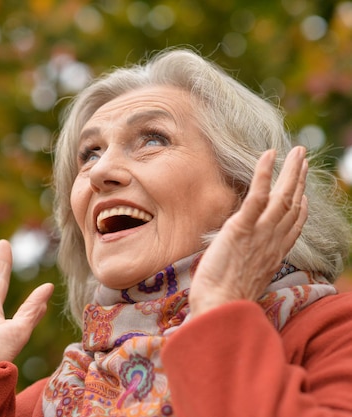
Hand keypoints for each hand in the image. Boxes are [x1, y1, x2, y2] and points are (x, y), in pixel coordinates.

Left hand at [189, 146, 308, 316]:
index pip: (293, 226)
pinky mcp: (242, 228)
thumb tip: (238, 258)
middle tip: (304, 160)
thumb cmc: (223, 299)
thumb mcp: (242, 278)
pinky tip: (269, 155)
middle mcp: (272, 241)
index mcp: (273, 254)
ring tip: (297, 151)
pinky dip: (264, 173)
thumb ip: (246, 264)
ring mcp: (259, 233)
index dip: (301, 208)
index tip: (304, 194)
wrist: (218, 306)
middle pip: (293, 205)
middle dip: (300, 180)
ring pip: (283, 196)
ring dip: (291, 170)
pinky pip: (258, 196)